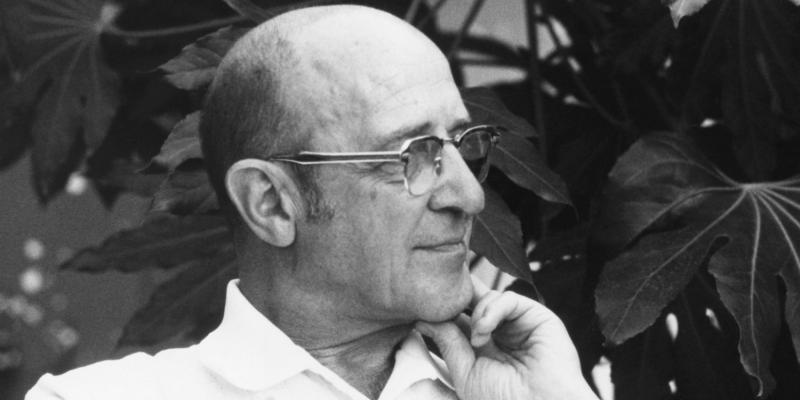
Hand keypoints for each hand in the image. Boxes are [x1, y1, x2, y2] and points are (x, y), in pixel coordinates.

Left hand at [415, 276, 597, 399]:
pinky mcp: (536, 316)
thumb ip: (448, 343)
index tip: (424, 308)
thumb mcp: (467, 373)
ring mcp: (518, 323)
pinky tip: (485, 330)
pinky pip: (507, 298)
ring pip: (488, 297)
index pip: (461, 320)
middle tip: (443, 300)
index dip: (445, 312)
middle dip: (459, 300)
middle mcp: (502, 333)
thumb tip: (423, 320)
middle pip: (474, 302)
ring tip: (477, 339)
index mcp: (484, 349)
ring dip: (477, 313)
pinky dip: (492, 310)